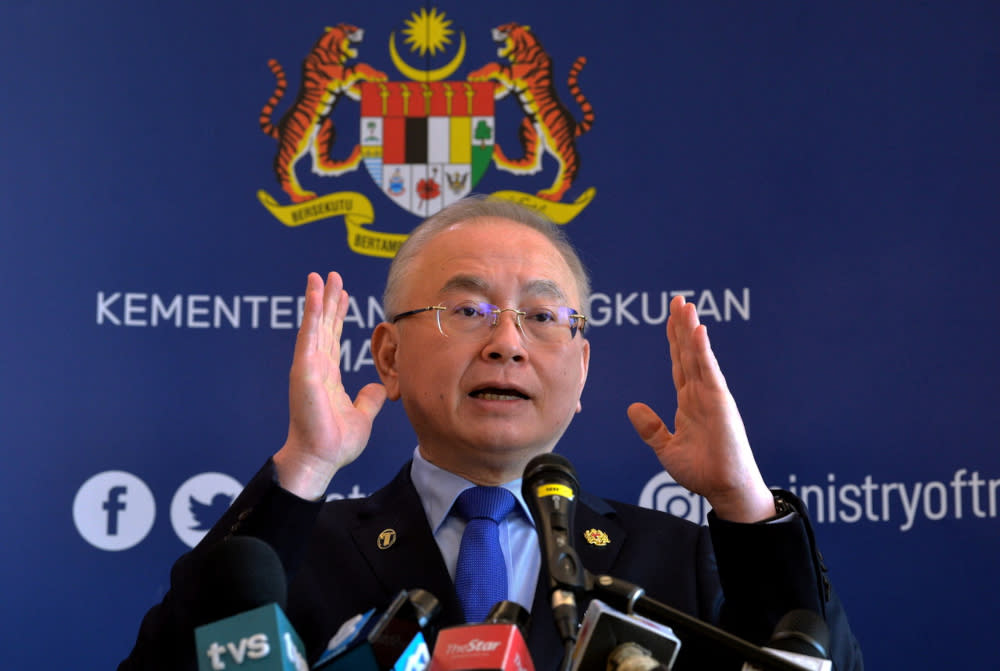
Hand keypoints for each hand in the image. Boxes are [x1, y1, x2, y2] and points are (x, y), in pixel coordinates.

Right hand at [273, 272, 386, 499]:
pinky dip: (312, 313)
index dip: (337, 315)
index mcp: (328, 377)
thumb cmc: (336, 443)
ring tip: (320, 276)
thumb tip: (377, 387)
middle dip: (329, 300)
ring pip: (314, 325)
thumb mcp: (362, 415)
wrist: (322, 459)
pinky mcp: (304, 370)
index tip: (343, 295)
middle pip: (324, 326)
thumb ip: (369, 399)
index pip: (332, 338)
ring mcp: (308, 367)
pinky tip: (315, 294)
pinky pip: (309, 336)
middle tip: (333, 276)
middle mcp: (316, 368)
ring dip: (317, 299)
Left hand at [627, 295, 774, 522]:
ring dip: (691, 330)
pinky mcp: (721, 403)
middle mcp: (701, 394)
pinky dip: (704, 351)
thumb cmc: (703, 472)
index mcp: (689, 402)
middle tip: (677, 300)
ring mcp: (712, 396)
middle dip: (682, 326)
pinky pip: (709, 372)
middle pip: (689, 353)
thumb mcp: (666, 448)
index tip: (670, 318)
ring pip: (699, 356)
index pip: (680, 364)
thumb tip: (633, 407)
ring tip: (686, 305)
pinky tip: (698, 331)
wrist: (724, 490)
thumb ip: (651, 428)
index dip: (674, 340)